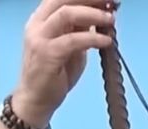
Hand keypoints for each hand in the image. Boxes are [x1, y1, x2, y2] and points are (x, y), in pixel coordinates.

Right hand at [12, 0, 118, 125]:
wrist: (36, 100)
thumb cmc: (53, 75)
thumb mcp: (70, 47)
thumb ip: (79, 30)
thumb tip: (99, 15)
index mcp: (42, 19)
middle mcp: (38, 24)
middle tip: (112, 2)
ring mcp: (40, 38)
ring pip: (68, 14)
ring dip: (94, 14)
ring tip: (111, 19)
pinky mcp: (47, 54)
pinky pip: (73, 40)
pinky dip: (93, 38)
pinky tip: (107, 41)